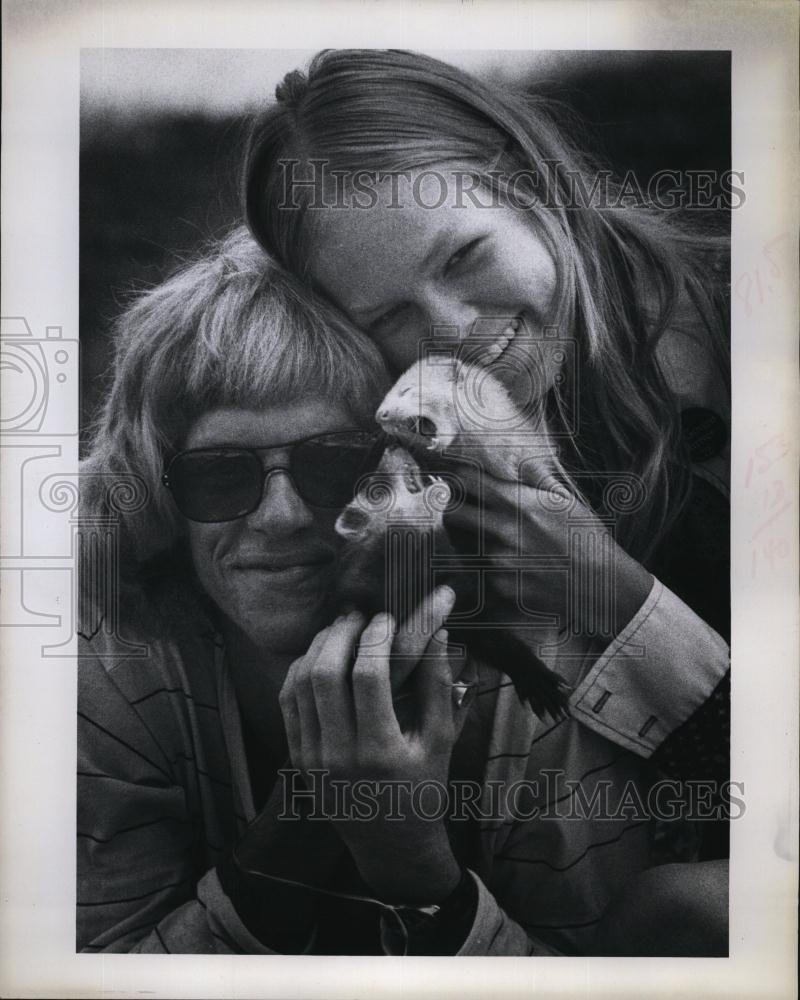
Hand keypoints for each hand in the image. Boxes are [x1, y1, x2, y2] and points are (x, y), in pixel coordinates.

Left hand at [278, 586, 461, 903]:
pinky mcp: (297, 759)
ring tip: (341, 629)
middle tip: (359, 616)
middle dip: (341, 634)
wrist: (391, 845)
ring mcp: (311, 758)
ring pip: (299, 684)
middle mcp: (338, 755)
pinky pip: (288, 703)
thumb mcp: (441, 741)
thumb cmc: (424, 790)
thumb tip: (437, 632)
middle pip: (324, 674)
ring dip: (318, 647)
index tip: (388, 617)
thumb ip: (437, 685)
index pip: (367, 676)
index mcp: (380, 751)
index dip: (375, 638)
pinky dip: (300, 671)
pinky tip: (320, 655)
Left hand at [443, 461, 652, 643]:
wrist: (602, 586)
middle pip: (452, 513)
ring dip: (468, 540)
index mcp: (518, 504)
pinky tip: (507, 567)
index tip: (459, 482)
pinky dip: (485, 569)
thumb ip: (532, 481)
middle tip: (461, 510)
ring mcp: (498, 562)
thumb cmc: (587, 539)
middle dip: (453, 509)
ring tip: (491, 541)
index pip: (466, 481)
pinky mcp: (499, 589)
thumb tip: (510, 461)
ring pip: (462, 545)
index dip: (458, 479)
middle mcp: (502, 532)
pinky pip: (479, 573)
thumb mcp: (563, 500)